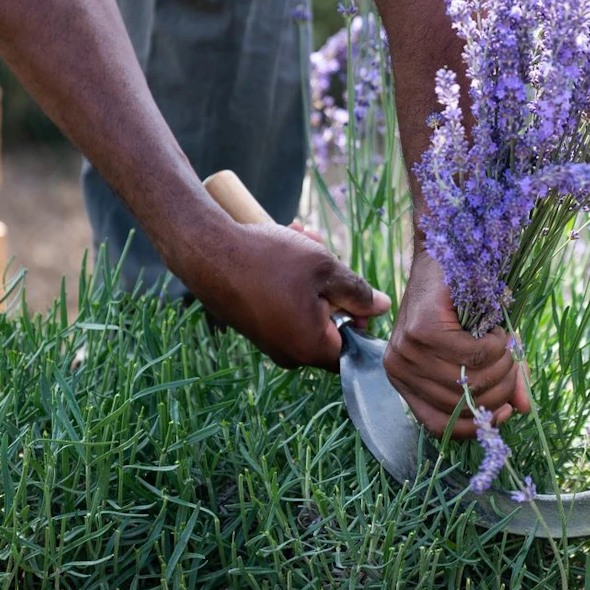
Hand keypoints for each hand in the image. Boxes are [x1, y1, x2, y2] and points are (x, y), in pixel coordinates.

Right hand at [181, 218, 389, 369]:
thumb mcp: (325, 268)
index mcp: (312, 348)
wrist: (206, 252)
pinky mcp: (255, 325)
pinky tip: (284, 243)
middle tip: (324, 249)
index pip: (355, 348)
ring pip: (308, 308)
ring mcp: (270, 341)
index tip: (355, 289)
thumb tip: (382, 307)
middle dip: (333, 286)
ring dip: (311, 274)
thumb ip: (359, 291)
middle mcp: (290, 353)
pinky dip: (290, 279)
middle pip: (331, 325)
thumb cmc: (268, 260)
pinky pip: (285, 305)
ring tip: (301, 235)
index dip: (362, 317)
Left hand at [384, 250, 530, 438]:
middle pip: (462, 405)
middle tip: (514, 364)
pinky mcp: (422, 331)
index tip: (505, 411)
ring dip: (503, 365)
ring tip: (506, 344)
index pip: (439, 425)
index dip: (476, 425)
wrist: (445, 252)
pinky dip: (497, 346)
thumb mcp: (479, 349)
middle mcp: (398, 370)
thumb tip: (522, 409)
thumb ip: (499, 380)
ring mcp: (407, 350)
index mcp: (405, 381)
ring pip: (471, 381)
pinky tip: (498, 331)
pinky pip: (474, 355)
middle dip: (500, 389)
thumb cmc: (461, 305)